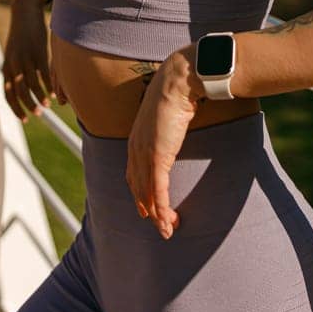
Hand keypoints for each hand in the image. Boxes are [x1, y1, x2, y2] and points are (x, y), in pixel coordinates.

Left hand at [2, 0, 62, 119]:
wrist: (24, 13)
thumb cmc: (21, 37)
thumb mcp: (14, 55)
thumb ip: (16, 71)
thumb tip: (21, 90)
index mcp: (6, 67)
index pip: (8, 95)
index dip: (15, 109)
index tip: (24, 119)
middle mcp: (13, 65)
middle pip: (19, 92)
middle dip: (28, 106)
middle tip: (38, 114)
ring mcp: (25, 59)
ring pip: (32, 85)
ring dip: (40, 97)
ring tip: (47, 104)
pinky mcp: (37, 52)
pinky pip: (43, 73)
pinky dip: (48, 84)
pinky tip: (54, 90)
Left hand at [125, 47, 202, 239]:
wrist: (178, 81)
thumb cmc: (178, 92)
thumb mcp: (169, 113)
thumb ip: (169, 124)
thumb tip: (179, 123)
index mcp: (136, 139)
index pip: (133, 174)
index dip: (139, 194)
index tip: (147, 210)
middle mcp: (135, 148)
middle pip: (137, 188)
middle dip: (148, 210)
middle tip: (161, 227)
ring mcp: (144, 153)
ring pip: (147, 194)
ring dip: (157, 215)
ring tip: (168, 230)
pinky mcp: (157, 157)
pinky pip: (157, 189)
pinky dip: (162, 208)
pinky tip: (168, 220)